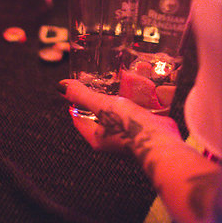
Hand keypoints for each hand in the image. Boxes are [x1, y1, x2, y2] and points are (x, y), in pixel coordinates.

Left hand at [59, 79, 181, 154]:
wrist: (160, 142)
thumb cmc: (128, 127)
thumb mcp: (101, 106)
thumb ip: (82, 95)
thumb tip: (61, 86)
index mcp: (96, 137)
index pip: (78, 118)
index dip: (76, 103)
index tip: (78, 88)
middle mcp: (111, 139)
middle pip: (100, 115)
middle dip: (101, 98)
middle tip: (102, 81)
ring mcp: (128, 135)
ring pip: (120, 113)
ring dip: (121, 98)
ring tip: (123, 81)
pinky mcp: (144, 130)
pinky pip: (137, 113)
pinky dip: (139, 101)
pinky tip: (142, 89)